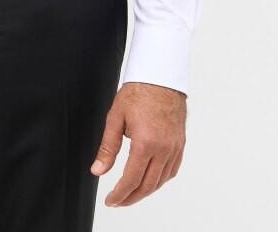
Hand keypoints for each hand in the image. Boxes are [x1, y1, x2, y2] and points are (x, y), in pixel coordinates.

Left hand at [89, 81, 186, 206]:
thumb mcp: (115, 118)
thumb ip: (107, 148)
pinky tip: (150, 180)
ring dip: (145, 191)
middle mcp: (163, 149)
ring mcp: (174, 148)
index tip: (111, 200)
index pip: (132, 180)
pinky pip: (172, 171)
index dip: (120, 194)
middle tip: (118, 201)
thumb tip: (97, 170)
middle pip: (147, 185)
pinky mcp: (180, 144)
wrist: (160, 76)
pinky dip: (160, 180)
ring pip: (160, 181)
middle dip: (131, 197)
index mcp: (145, 143)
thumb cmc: (138, 92)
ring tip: (131, 193)